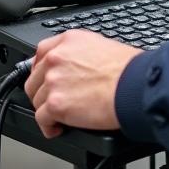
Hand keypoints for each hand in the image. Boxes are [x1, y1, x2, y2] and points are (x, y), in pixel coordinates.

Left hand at [24, 30, 141, 137]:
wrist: (134, 86)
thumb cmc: (127, 69)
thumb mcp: (102, 46)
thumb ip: (80, 54)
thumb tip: (76, 68)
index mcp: (68, 40)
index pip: (41, 54)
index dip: (42, 71)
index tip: (46, 80)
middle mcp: (56, 58)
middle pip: (35, 80)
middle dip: (44, 93)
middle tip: (56, 101)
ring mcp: (54, 81)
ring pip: (37, 100)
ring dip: (48, 110)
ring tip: (61, 117)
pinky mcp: (55, 104)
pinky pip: (41, 120)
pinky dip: (49, 127)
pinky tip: (58, 128)